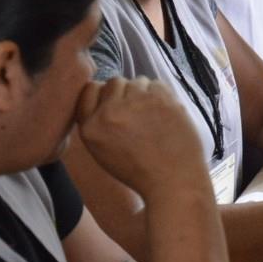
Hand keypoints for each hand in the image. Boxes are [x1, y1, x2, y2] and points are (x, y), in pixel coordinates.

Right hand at [74, 78, 208, 196]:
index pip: (90, 89)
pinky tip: (164, 111)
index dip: (104, 94)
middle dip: (124, 92)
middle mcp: (110, 111)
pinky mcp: (162, 99)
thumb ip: (97, 122)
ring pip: (137, 81)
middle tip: (137, 110)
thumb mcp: (102, 150)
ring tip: (152, 113)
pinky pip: (157, 84)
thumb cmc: (138, 170)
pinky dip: (161, 94)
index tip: (115, 103)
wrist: (172, 180)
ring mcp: (138, 103)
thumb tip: (104, 97)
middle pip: (114, 82)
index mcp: (91, 127)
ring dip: (143, 92)